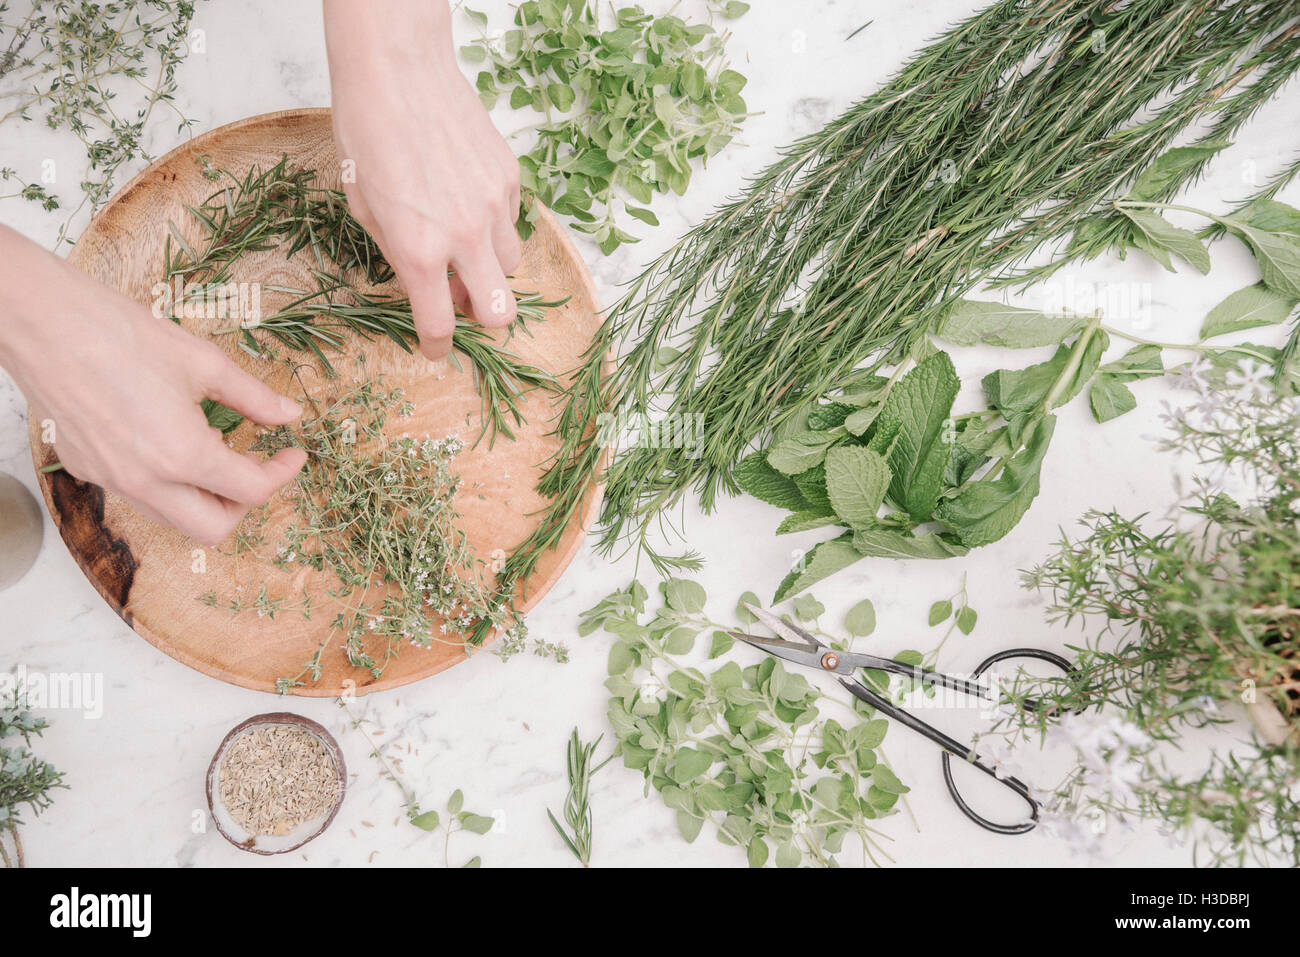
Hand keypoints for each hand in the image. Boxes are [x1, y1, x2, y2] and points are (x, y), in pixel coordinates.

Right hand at [0, 227, 307, 545]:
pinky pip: (139, 496)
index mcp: (181, 456)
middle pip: (214, 529)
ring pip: (173, 518)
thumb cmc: (120, 333)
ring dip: (205, 497)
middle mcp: (145, 483)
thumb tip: (288, 414)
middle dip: (244, 503)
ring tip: (215, 447)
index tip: (294, 453)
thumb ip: (253, 397)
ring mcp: (110, 481)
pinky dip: (168, 483)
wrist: (41, 322)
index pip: (251, 491)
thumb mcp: (203, 362)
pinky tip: (172, 440)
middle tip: (256, 464)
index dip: (282, 473)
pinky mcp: (85, 470)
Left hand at [323, 0, 521, 359]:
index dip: (436, 346)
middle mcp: (464, 236)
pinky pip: (512, 222)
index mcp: (418, 252)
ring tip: (463, 248)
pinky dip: (494, 226)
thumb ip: (396, 255)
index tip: (434, 348)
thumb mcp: (363, 208)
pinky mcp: (509, 179)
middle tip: (459, 300)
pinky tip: (467, 201)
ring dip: (488, 271)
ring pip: (511, 268)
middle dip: (482, 319)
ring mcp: (493, 207)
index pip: (439, 325)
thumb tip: (422, 282)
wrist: (397, 71)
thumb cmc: (366, 134)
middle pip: (499, 313)